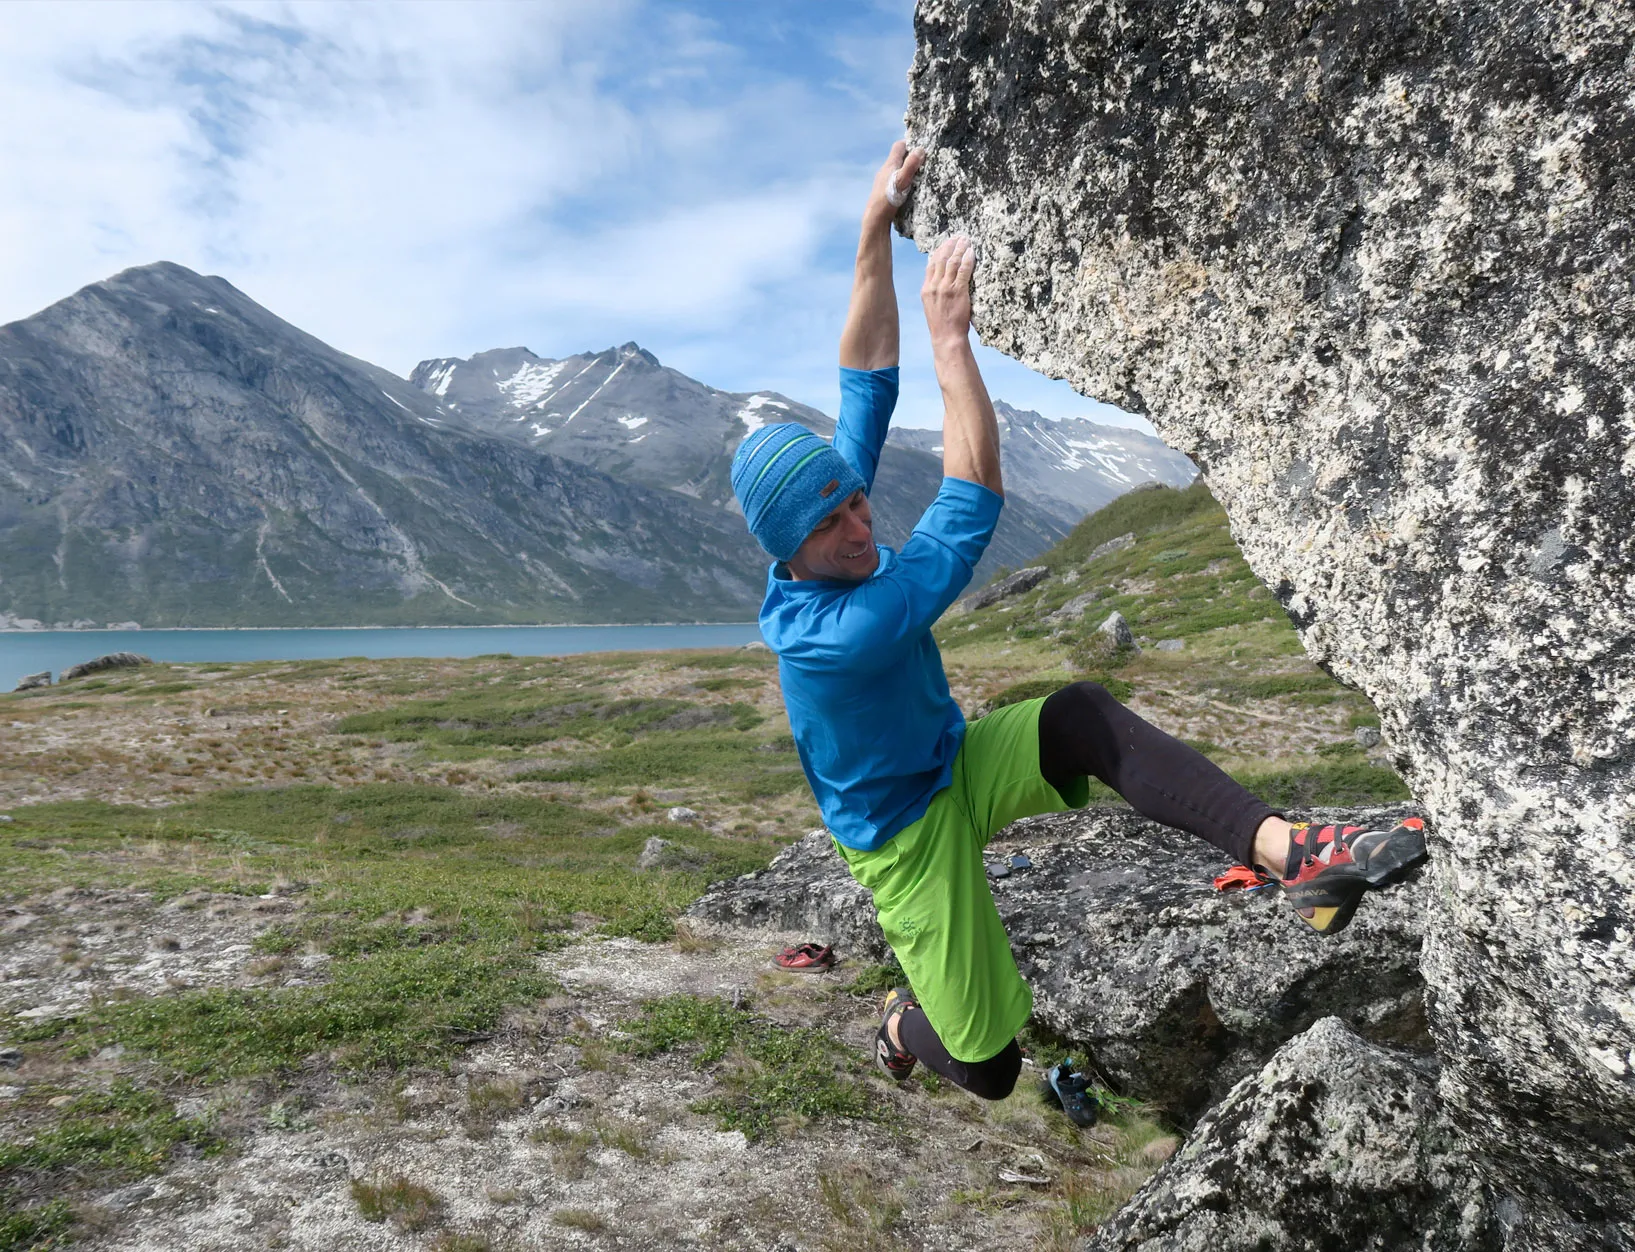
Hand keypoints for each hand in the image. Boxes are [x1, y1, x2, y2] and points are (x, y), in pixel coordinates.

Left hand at [866, 141, 924, 224]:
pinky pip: (894, 181)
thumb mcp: (902, 181)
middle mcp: (884, 171)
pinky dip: (902, 181)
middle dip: (910, 157)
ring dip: (906, 170)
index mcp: (889, 164)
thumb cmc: (888, 199)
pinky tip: (909, 189)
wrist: (875, 220)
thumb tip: (920, 150)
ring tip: (919, 176)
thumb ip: (910, 165)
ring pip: (896, 170)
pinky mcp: (883, 192)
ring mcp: (883, 181)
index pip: (899, 146)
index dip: (910, 143)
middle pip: (898, 158)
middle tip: (923, 162)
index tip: (921, 148)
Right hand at [921, 233, 975, 348]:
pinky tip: (971, 252)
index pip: (931, 264)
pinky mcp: (958, 291)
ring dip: (960, 249)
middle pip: (941, 259)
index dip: (939, 251)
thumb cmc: (942, 324)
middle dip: (950, 245)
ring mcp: (946, 288)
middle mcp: (934, 286)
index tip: (945, 243)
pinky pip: (964, 270)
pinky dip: (967, 259)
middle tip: (958, 237)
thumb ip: (934, 290)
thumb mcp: (932, 305)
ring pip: (952, 262)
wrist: (946, 337)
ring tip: (966, 240)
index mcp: (926, 289)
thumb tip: (939, 277)